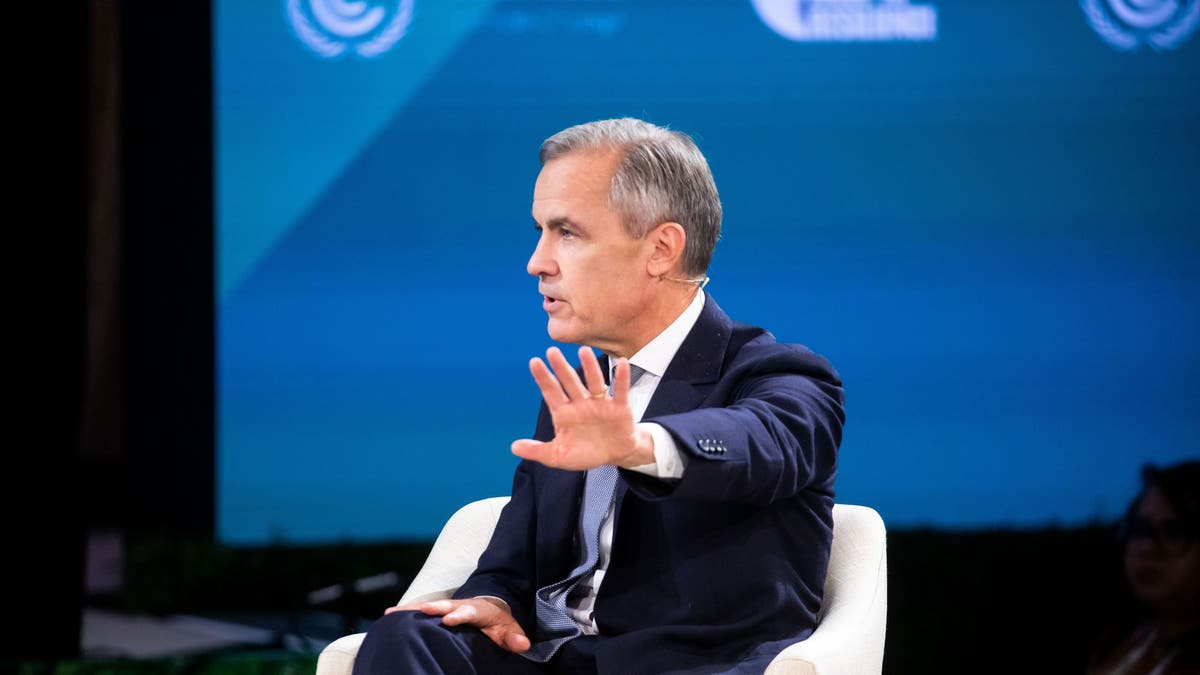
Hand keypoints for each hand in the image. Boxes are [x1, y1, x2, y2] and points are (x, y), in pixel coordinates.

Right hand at [384, 598, 530, 652]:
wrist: (490, 607)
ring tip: (392, 613)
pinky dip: (405, 612)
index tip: (448, 619)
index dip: (460, 614)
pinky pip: (420, 610)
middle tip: (423, 609)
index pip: (470, 611)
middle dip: (435, 607)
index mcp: (478, 610)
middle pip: (447, 604)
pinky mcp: (438, 611)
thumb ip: (514, 637)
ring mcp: (448, 606)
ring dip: (412, 609)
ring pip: (429, 606)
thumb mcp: (509, 629)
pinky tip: (388, 615)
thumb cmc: (498, 623)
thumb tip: (523, 644)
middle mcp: (461, 605)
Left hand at [511, 346, 653, 469]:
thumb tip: (513, 447)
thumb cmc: (585, 453)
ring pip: (593, 383)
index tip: (534, 362)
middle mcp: (580, 404)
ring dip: (590, 368)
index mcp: (564, 413)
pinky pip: (620, 391)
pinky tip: (622, 363)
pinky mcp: (619, 408)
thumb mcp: (558, 456)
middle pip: (569, 383)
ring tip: (584, 351)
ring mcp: (599, 404)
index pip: (551, 392)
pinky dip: (621, 378)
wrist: (614, 456)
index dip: (543, 378)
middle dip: (561, 368)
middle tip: (552, 351)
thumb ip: (537, 451)